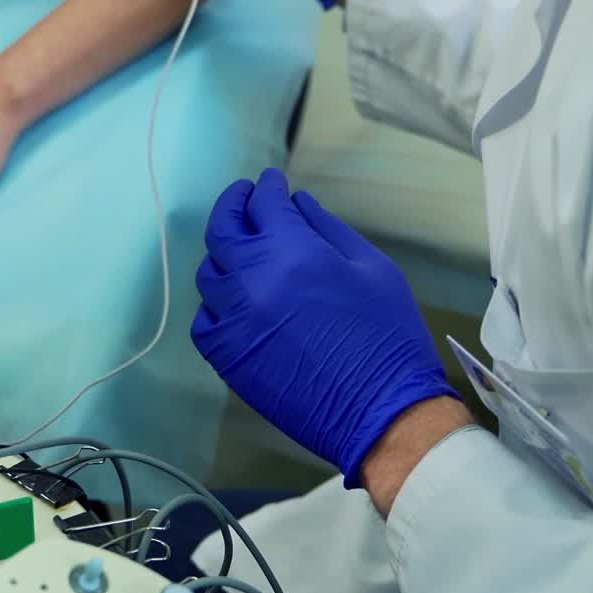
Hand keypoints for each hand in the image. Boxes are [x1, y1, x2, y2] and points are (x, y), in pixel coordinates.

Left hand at [191, 168, 458, 483]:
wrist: (381, 411)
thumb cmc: (387, 336)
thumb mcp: (373, 268)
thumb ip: (329, 230)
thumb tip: (298, 204)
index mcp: (291, 252)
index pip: (264, 203)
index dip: (267, 187)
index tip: (271, 182)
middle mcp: (252, 281)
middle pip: (223, 230)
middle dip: (233, 206)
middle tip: (244, 198)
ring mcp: (234, 321)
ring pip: (209, 274)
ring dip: (224, 254)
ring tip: (241, 250)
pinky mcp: (228, 358)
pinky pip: (205, 321)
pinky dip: (215, 304)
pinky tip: (234, 301)